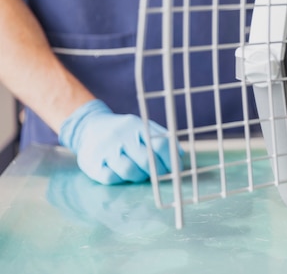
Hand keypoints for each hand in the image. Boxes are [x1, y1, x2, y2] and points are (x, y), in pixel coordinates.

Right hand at [59, 99, 179, 184]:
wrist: (90, 127)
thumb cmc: (125, 132)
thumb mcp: (143, 128)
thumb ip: (162, 140)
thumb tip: (179, 157)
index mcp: (136, 125)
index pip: (161, 145)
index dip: (171, 160)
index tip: (175, 170)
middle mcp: (120, 135)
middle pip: (147, 161)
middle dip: (157, 173)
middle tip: (158, 175)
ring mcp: (104, 148)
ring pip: (130, 171)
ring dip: (138, 176)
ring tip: (138, 172)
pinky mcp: (92, 163)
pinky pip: (112, 178)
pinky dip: (120, 179)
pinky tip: (121, 173)